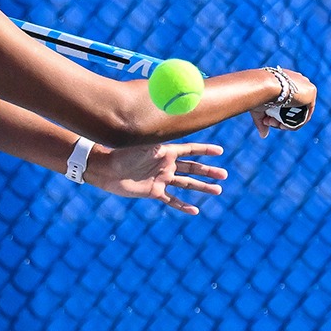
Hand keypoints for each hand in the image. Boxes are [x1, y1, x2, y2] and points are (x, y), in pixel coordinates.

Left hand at [88, 141, 227, 215]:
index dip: (205, 150)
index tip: (220, 151)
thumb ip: (157, 135)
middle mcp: (166, 165)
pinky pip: (171, 199)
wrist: (106, 168)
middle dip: (208, 172)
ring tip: (218, 191)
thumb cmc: (122, 152)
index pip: (190, 150)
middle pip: (192, 168)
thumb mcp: (142, 142)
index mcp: (166, 151)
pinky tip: (195, 210)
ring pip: (186, 184)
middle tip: (224, 175)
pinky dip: (182, 205)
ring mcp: (161, 179)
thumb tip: (169, 120)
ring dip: (202, 187)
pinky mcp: (153, 191)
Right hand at [249, 68, 317, 137]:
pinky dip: (294, 124)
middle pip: (293, 108)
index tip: (266, 119)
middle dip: (280, 119)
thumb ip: (263, 121)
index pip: (287, 101)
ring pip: (298, 113)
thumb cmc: (257, 93)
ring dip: (286, 123)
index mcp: (286, 80)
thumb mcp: (259, 108)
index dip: (276, 114)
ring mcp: (305, 86)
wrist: (263, 85)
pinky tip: (283, 125)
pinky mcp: (311, 93)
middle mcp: (297, 81)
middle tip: (268, 122)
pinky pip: (305, 115)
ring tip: (272, 123)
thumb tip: (263, 135)